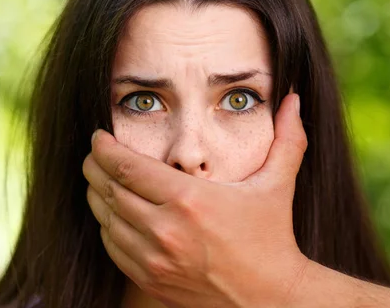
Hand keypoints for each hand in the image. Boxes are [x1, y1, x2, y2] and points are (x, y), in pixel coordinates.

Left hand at [82, 93, 308, 307]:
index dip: (104, 147)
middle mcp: (164, 229)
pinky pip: (111, 247)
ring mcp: (153, 259)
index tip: (100, 137)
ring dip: (97, 194)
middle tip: (95, 154)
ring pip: (105, 218)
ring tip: (100, 179)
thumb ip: (287, 140)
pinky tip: (112, 213)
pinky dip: (106, 226)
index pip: (126, 165)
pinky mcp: (149, 280)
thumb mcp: (278, 186)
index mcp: (189, 199)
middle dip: (94, 165)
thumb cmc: (272, 239)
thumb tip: (295, 101)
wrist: (269, 300)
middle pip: (108, 188)